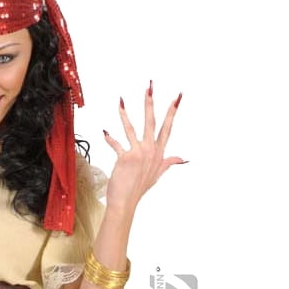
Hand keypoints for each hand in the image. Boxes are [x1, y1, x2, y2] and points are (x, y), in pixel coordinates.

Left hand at [102, 84, 185, 213]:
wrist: (126, 201)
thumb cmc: (140, 187)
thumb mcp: (158, 173)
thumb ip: (170, 162)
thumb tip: (184, 159)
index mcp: (159, 153)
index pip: (167, 128)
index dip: (172, 112)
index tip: (177, 97)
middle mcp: (150, 151)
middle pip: (151, 122)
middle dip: (150, 103)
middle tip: (149, 86)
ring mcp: (138, 153)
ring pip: (131, 129)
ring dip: (125, 114)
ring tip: (120, 100)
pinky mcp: (125, 157)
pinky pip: (116, 144)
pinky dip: (109, 138)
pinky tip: (104, 132)